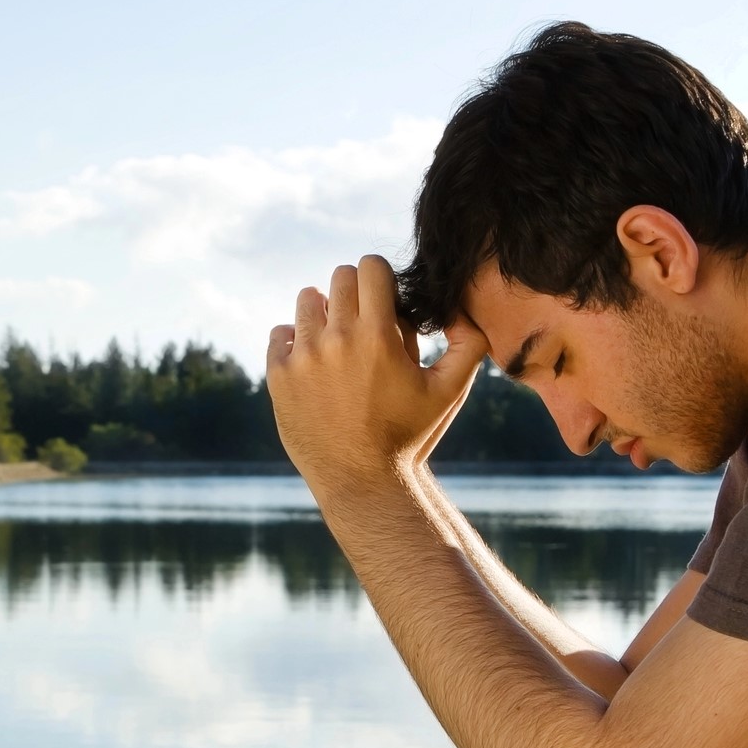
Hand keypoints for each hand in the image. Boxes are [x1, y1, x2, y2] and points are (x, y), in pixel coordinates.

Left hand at [265, 254, 487, 495]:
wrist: (362, 481)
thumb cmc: (410, 436)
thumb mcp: (450, 391)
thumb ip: (469, 344)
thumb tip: (460, 310)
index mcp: (377, 336)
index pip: (370, 267)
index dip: (381, 277)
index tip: (384, 297)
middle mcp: (336, 339)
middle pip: (340, 277)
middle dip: (356, 292)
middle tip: (365, 320)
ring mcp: (302, 357)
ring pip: (307, 299)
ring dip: (324, 311)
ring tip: (339, 338)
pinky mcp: (278, 376)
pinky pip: (280, 333)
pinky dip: (296, 341)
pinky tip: (315, 363)